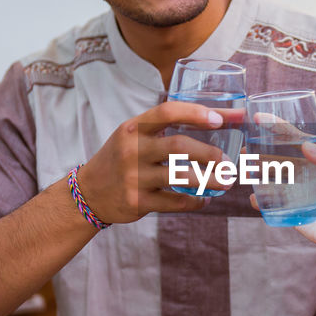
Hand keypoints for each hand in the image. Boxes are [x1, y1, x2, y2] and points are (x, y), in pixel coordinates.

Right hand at [76, 101, 233, 224]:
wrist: (89, 192)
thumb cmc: (122, 157)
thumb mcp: (133, 135)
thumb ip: (166, 126)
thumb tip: (219, 118)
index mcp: (133, 128)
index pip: (167, 112)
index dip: (195, 113)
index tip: (219, 119)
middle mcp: (132, 150)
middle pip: (178, 146)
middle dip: (209, 154)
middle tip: (227, 161)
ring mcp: (134, 177)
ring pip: (180, 177)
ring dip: (210, 180)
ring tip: (227, 182)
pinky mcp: (137, 202)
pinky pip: (175, 202)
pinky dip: (195, 201)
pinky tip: (205, 199)